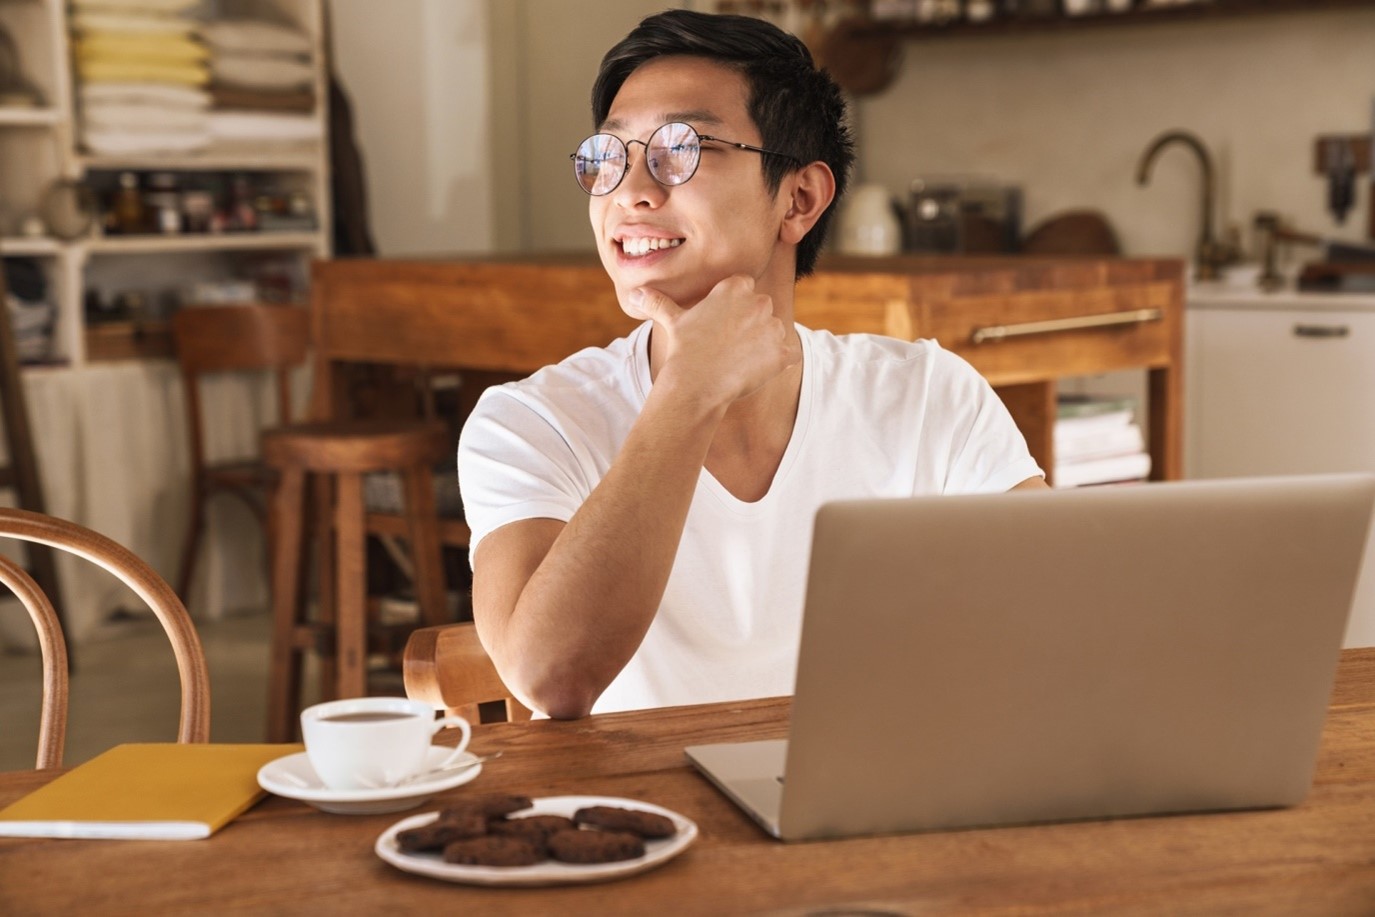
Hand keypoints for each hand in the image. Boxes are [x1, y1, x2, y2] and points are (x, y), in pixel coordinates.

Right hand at [633, 276, 800, 407]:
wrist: (696, 384)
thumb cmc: (684, 350)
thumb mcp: (672, 321)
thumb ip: (658, 303)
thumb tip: (635, 293)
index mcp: (735, 287)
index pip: (745, 287)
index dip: (735, 306)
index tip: (723, 323)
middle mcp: (759, 302)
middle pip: (762, 309)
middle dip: (752, 324)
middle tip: (729, 344)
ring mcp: (774, 328)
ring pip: (775, 332)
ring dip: (765, 344)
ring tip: (740, 359)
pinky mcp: (783, 353)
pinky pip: (789, 355)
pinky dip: (780, 362)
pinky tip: (758, 370)